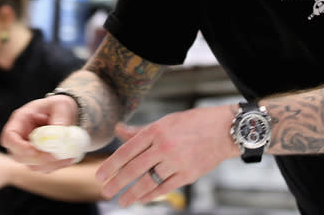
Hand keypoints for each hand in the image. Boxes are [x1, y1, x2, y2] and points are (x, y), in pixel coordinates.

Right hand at [0, 95, 81, 172]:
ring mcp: (28, 150)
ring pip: (32, 165)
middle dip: (38, 159)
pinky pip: (44, 168)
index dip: (18, 146)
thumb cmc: (59, 106)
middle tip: (55, 155)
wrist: (66, 114)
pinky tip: (69, 158)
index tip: (33, 150)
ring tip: (68, 156)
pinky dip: (56, 166)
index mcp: (20, 120)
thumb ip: (60, 117)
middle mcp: (21, 137)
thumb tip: (59, 132)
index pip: (9, 137)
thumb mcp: (61, 104)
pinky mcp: (39, 158)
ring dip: (49, 164)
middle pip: (19, 156)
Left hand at [96, 105, 237, 206]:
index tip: (100, 175)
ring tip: (121, 201)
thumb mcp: (164, 122)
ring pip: (148, 181)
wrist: (224, 130)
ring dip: (132, 193)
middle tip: (105, 191)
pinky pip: (165, 187)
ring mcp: (177, 162)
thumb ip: (140, 131)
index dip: (111, 165)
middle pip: (134, 168)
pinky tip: (142, 198)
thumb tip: (118, 130)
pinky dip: (151, 194)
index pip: (127, 151)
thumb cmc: (192, 123)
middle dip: (116, 182)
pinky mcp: (188, 174)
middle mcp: (164, 146)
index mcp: (156, 131)